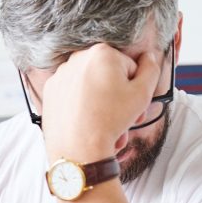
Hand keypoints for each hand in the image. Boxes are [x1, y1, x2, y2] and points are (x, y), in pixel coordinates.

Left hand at [39, 44, 160, 162]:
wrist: (77, 150)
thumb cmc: (109, 121)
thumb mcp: (143, 93)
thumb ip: (151, 69)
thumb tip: (149, 56)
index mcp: (102, 52)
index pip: (129, 68)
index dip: (134, 88)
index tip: (133, 105)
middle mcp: (77, 58)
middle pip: (108, 77)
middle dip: (118, 98)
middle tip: (123, 118)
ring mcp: (61, 74)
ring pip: (90, 87)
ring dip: (101, 104)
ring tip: (105, 125)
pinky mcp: (50, 90)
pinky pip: (73, 95)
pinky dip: (81, 106)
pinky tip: (87, 122)